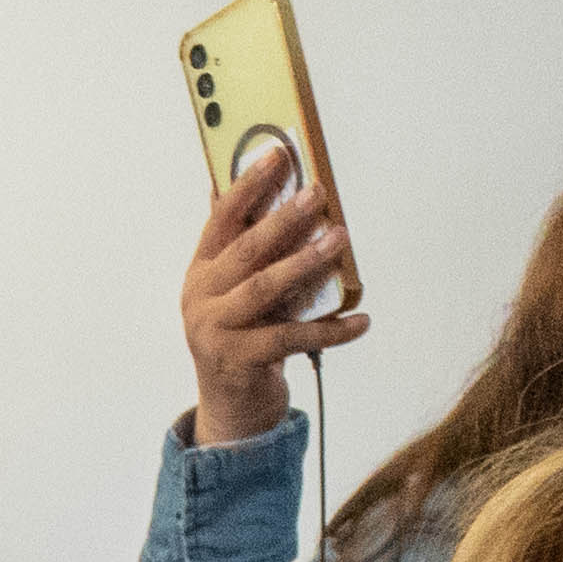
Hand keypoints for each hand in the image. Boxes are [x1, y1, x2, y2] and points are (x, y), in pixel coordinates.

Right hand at [181, 143, 367, 448]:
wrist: (229, 407)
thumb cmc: (242, 337)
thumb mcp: (236, 290)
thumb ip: (247, 250)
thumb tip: (264, 194)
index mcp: (201, 271)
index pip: (222, 218)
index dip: (248, 185)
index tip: (277, 154)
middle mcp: (201, 297)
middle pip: (246, 249)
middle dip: (284, 218)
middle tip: (317, 193)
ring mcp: (216, 330)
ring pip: (265, 288)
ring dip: (306, 261)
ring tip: (339, 239)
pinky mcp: (239, 362)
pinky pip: (292, 338)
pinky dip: (330, 330)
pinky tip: (361, 321)